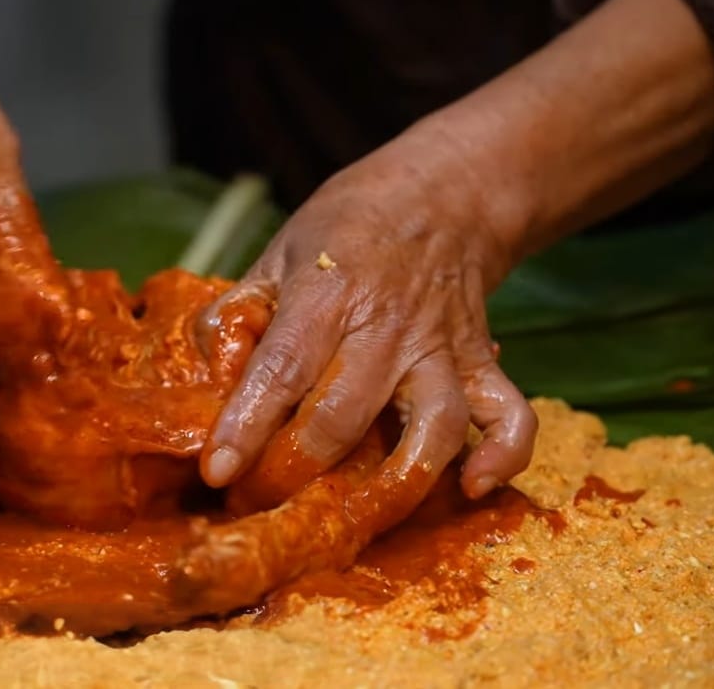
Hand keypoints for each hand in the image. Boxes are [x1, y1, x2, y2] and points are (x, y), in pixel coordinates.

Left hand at [200, 128, 537, 508]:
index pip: (281, 370)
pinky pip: (508, 416)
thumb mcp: (277, 250)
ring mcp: (440, 350)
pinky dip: (503, 456)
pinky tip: (473, 488)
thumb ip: (238, 312)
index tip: (218, 472)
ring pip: (432, 427)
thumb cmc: (347, 228)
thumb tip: (205, 373)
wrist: (442, 194)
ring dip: (395, 483)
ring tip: (353, 519)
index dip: (246, 425)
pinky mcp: (481, 363)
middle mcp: (386, 330)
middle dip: (297, 470)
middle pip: (344, 416)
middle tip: (259, 501)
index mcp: (326, 296)